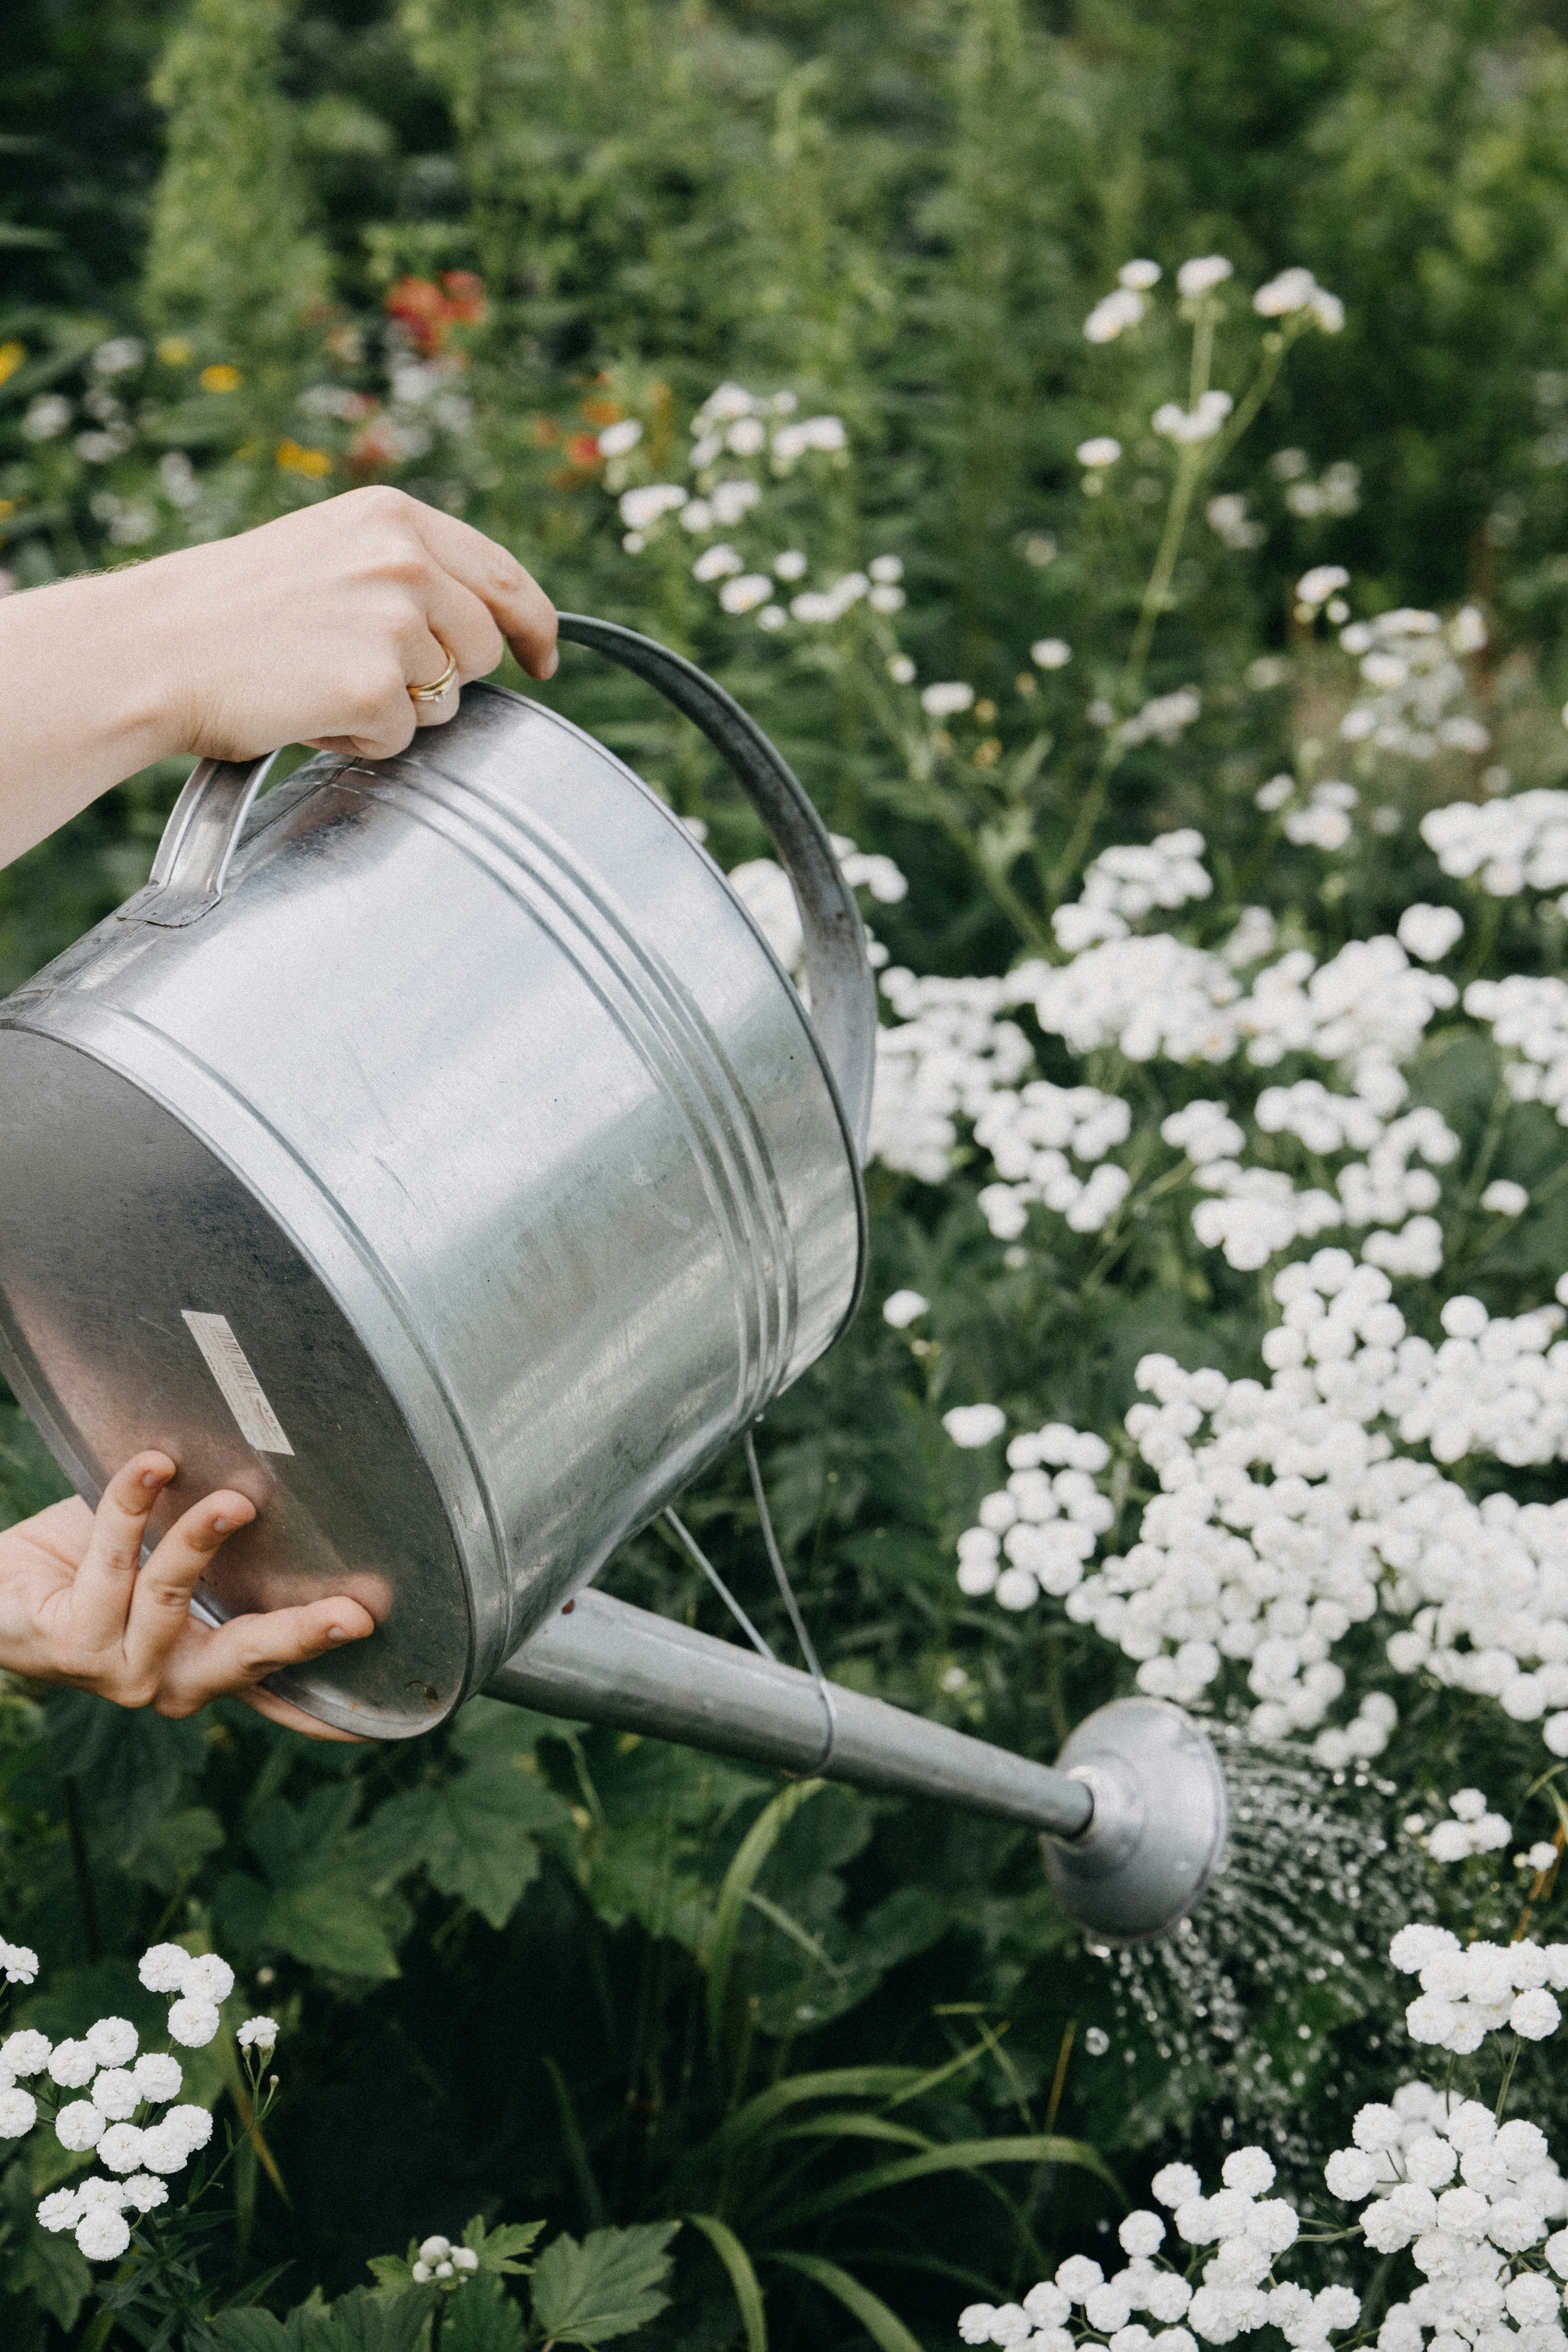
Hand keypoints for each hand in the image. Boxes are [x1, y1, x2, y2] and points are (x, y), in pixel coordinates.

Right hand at [0, 486, 558, 864]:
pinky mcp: (376, 688)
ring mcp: (395, 623)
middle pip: (485, 649)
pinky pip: (402, 738)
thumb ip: (402, 571)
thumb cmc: (230, 613)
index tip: (544, 659)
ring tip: (320, 684)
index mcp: (395, 519)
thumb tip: (476, 625)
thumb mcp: (327, 554)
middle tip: (365, 677)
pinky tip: (307, 710)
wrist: (152, 648)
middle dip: (445, 678)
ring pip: (445, 700)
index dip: (536, 626)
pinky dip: (360, 739)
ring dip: (394, 710)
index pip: (505, 577)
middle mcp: (406, 561)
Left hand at [0, 1451, 375, 1739]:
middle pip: (249, 1659)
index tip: (388, 1719)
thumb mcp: (163, 1555)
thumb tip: (281, 1485)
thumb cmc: (86, 1565)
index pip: (277, 1691)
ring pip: (174, 1592)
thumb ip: (217, 1545)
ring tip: (232, 1500)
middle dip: (304, 1636)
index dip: (331, 1711)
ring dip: (202, 1537)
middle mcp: (170, 1681)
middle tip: (355, 1616)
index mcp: (203, 1662)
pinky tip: (150, 1467)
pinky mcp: (73, 1646)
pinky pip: (115, 1561)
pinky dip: (132, 1504)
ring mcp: (121, 1671)